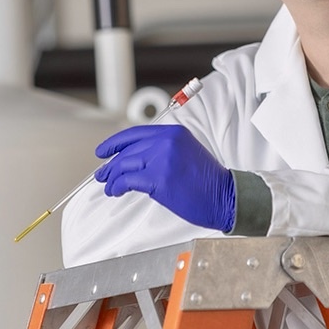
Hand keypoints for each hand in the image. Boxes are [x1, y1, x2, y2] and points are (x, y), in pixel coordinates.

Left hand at [94, 124, 235, 231]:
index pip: (136, 134)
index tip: (103, 150)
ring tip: (109, 186)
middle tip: (102, 174)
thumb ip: (163, 149)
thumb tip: (134, 159)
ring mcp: (162, 159)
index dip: (115, 142)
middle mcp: (167, 141)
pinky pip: (127, 180)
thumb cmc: (208, 181)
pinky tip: (116, 191)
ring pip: (124, 165)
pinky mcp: (158, 178)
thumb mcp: (186, 152)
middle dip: (110, 165)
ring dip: (111, 178)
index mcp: (173, 132)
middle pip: (127, 150)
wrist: (225, 196)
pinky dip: (117, 187)